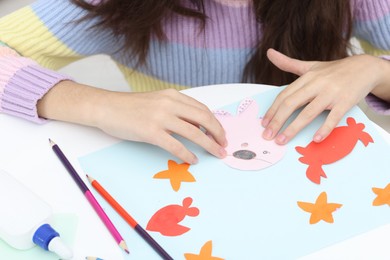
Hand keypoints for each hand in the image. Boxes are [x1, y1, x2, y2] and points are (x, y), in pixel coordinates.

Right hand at [95, 89, 227, 163]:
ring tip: (217, 154)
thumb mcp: (157, 102)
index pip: (202, 109)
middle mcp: (169, 103)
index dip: (215, 123)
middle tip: (224, 146)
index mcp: (173, 95)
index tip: (221, 134)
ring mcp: (160, 117)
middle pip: (204, 119)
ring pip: (194, 132)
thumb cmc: (130, 107)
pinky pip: (175, 145)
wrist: (106, 107)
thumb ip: (177, 111)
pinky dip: (187, 154)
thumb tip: (197, 127)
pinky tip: (192, 160)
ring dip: (209, 145)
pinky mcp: (150, 131)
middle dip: (218, 134)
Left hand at [261, 48, 389, 143]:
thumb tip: (268, 53)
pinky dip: (324, 129)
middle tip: (267, 135)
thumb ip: (288, 63)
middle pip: (291, 104)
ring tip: (282, 140)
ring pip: (308, 113)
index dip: (272, 110)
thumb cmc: (334, 70)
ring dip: (293, 128)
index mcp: (306, 77)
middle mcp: (316, 84)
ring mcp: (331, 93)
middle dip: (277, 121)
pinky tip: (315, 139)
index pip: (284, 95)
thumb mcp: (310, 65)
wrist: (365, 67)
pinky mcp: (345, 102)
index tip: (264, 123)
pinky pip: (333, 118)